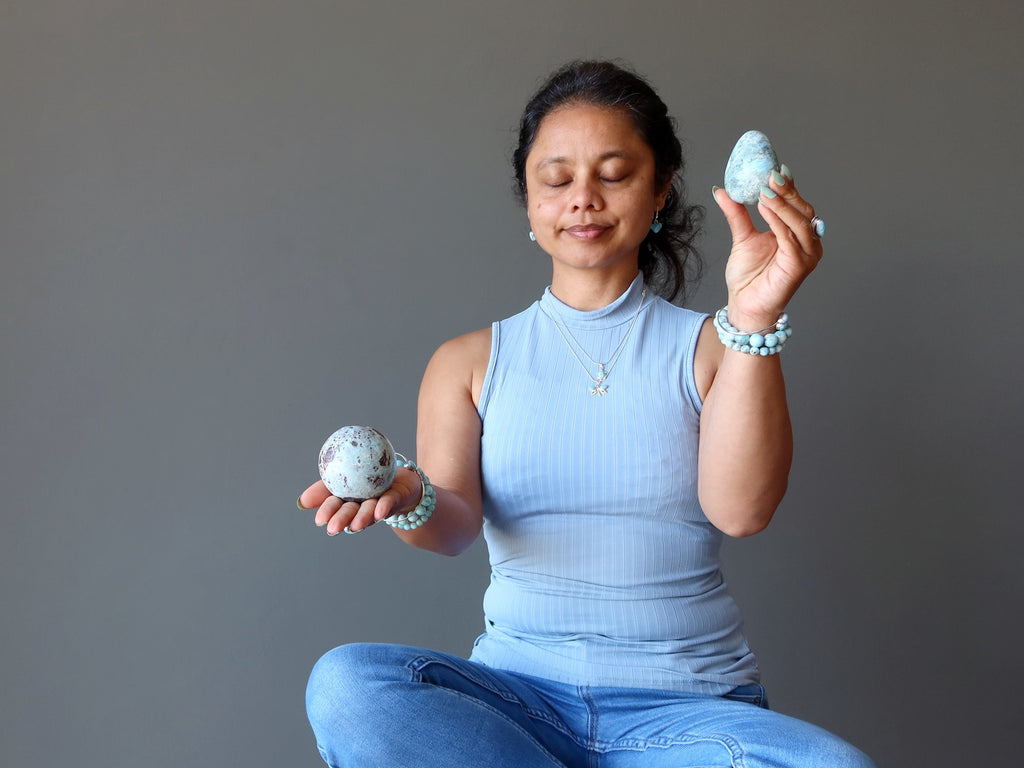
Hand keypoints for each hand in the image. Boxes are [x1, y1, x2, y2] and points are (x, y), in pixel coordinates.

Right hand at [297, 467, 423, 534]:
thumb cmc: (367, 476)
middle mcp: (361, 506)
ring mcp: (378, 505)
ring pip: (369, 512)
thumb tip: (302, 501)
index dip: (327, 513)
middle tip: (333, 528)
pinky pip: (389, 502)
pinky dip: (384, 507)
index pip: (334, 506)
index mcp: (346, 500)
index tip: (320, 520)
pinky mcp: (395, 500)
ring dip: (362, 519)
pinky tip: (379, 512)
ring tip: (356, 525)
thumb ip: (324, 487)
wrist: (399, 479)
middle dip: (342, 521)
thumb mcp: (342, 474)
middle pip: (350, 513)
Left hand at [713, 166, 822, 329]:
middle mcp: (808, 243)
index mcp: (798, 234)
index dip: (788, 186)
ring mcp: (807, 255)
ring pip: (799, 222)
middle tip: (770, 174)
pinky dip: (778, 221)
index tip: (773, 168)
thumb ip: (737, 214)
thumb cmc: (749, 277)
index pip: (797, 204)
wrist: (744, 305)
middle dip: (787, 191)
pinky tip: (764, 208)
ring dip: (782, 204)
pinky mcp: (799, 266)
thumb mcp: (742, 238)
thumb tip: (722, 189)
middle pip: (803, 209)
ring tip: (764, 190)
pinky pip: (790, 239)